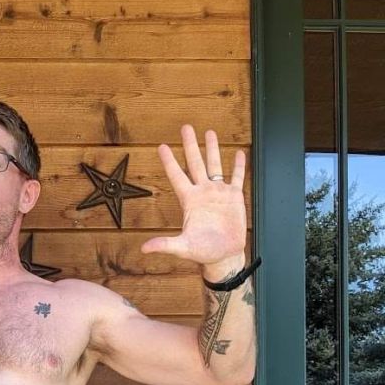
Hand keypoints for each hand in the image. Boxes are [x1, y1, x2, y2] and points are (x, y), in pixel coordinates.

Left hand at [140, 125, 246, 272]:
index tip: (162, 147)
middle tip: (186, 128)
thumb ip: (164, 245)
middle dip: (190, 145)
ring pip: (214, 165)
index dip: (169, 162)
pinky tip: (239, 153)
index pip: (177, 176)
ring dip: (212, 149)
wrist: (224, 256)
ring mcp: (219, 193)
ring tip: (209, 132)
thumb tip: (144, 249)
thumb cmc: (203, 252)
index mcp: (189, 201)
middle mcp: (203, 193)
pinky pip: (237, 177)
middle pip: (195, 163)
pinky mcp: (234, 198)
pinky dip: (238, 165)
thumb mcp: (182, 248)